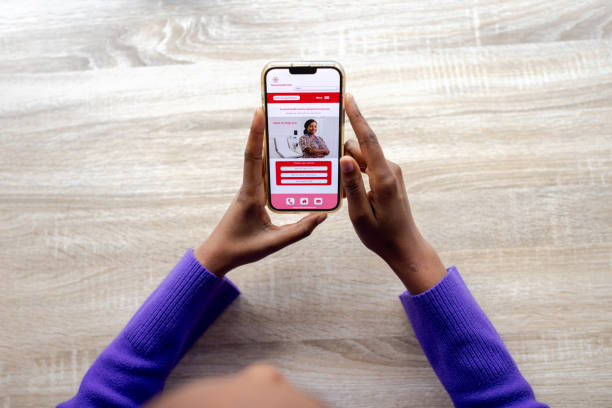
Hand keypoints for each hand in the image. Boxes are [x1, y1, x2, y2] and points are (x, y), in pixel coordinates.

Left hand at [194, 109, 326, 276]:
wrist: (218, 255)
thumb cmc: (240, 249)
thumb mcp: (273, 243)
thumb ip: (299, 231)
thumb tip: (322, 216)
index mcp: (250, 194)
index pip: (252, 158)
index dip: (256, 133)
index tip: (259, 111)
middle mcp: (249, 187)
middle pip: (257, 152)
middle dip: (266, 129)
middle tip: (279, 108)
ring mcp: (250, 190)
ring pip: (261, 162)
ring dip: (270, 143)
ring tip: (287, 126)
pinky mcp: (254, 195)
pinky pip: (265, 174)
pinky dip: (274, 162)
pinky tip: (289, 159)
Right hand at [341, 94, 445, 293]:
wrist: (404, 246)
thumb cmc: (381, 234)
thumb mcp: (360, 215)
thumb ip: (352, 185)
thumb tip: (344, 159)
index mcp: (383, 177)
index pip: (367, 140)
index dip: (357, 117)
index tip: (349, 98)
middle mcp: (389, 170)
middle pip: (358, 149)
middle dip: (342, 159)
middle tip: (336, 185)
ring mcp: (390, 173)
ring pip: (360, 160)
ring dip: (348, 172)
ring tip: (347, 198)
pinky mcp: (388, 178)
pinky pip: (366, 169)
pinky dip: (355, 177)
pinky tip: (353, 197)